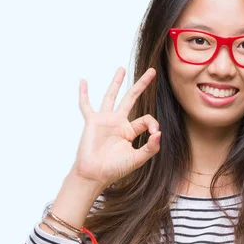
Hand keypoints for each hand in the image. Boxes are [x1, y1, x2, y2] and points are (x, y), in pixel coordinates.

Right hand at [71, 67, 160, 187]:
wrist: (94, 174)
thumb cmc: (114, 169)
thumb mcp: (137, 159)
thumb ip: (150, 147)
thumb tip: (159, 134)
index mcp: (129, 131)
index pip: (146, 119)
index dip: (153, 123)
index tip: (154, 133)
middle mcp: (118, 123)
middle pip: (132, 98)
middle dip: (142, 85)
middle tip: (152, 71)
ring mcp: (105, 120)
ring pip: (111, 97)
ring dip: (116, 83)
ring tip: (122, 69)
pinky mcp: (92, 121)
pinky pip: (86, 105)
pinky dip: (84, 94)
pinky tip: (83, 82)